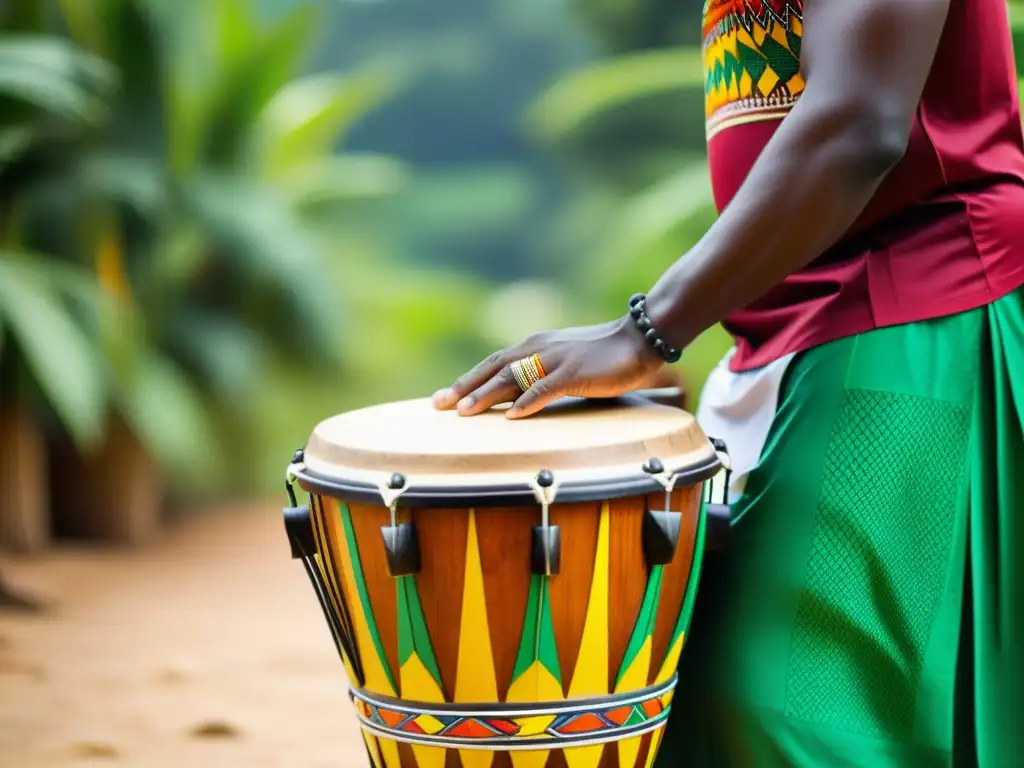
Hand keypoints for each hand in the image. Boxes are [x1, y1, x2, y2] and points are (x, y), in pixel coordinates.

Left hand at [431, 316, 664, 418]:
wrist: (637, 338)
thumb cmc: (602, 355)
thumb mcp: (563, 363)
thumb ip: (540, 377)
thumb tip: (516, 400)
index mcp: (533, 346)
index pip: (491, 363)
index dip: (466, 380)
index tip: (442, 397)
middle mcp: (538, 349)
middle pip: (493, 368)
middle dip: (464, 387)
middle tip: (438, 405)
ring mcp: (555, 360)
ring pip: (513, 377)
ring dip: (487, 395)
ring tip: (465, 413)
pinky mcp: (575, 372)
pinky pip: (546, 388)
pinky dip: (528, 402)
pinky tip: (513, 416)